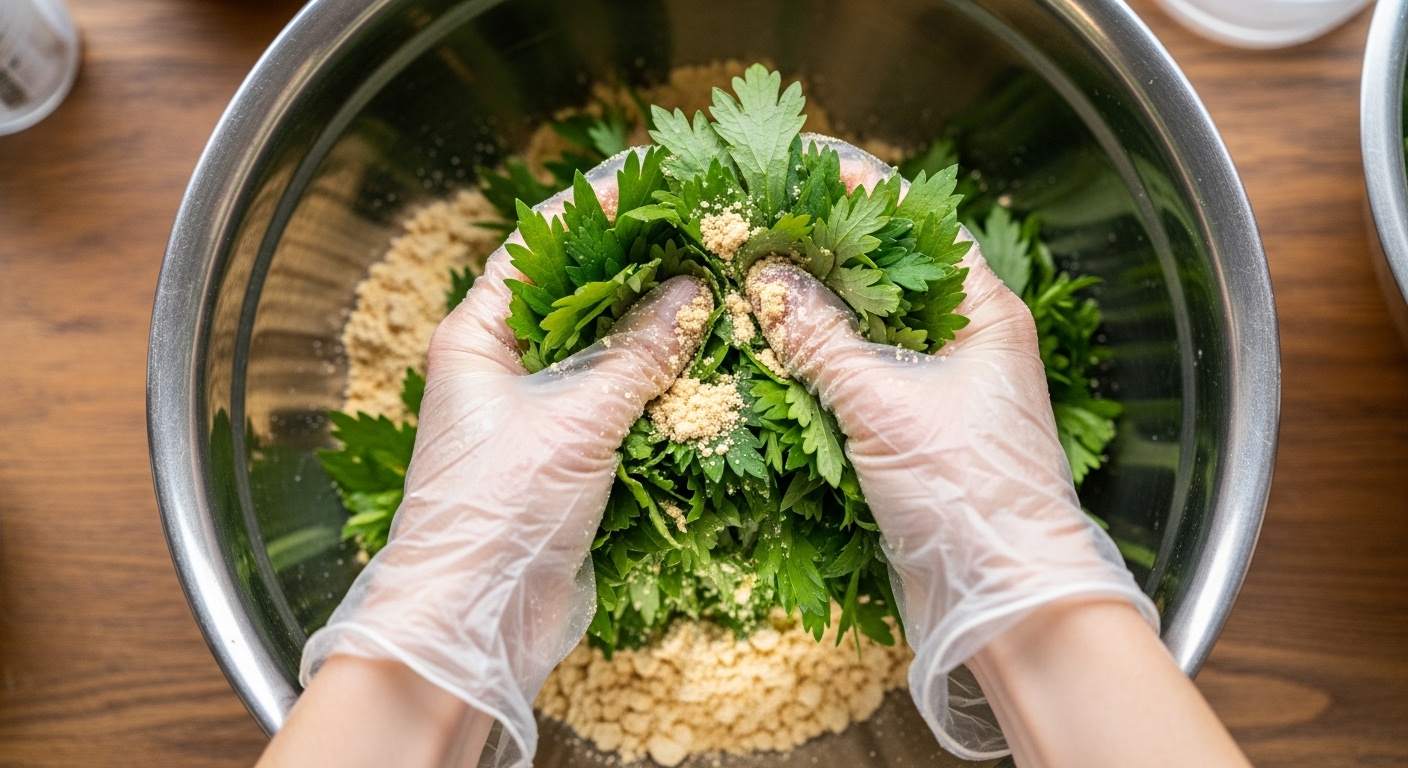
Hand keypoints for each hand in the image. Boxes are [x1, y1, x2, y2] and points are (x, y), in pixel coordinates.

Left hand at [300, 160, 712, 767]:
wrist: (474, 620)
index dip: (594, 209)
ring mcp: (532, 410)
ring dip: (650, 323)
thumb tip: (691, 291)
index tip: (654, 181)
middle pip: (573, 291)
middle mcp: (500, 364)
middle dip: (634, 263)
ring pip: (599, 347)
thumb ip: (637, 355)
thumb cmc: (496, 511)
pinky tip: (700, 360)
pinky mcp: (561, 453)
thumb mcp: (574, 421)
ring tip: (712, 285)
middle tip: (700, 232)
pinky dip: (653, 380)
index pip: (537, 245)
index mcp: (476, 337)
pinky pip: (613, 398)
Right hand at [745, 239, 1157, 758]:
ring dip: (817, 307)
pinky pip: (860, 377)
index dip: (863, 189)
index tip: (802, 166)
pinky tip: (774, 351)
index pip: (922, 221)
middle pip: (890, 269)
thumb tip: (766, 277)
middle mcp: (966, 341)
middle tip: (761, 226)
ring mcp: (941, 387)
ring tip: (755, 279)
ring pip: (871, 326)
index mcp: (982, 313)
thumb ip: (821, 339)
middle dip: (826, 248)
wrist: (1001, 595)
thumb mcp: (885, 404)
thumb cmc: (970, 493)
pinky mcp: (915, 430)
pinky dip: (820, 362)